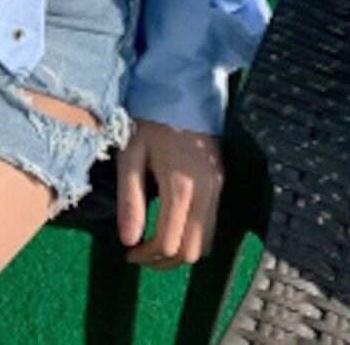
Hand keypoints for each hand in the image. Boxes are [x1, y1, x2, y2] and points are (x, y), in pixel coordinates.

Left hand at [116, 117, 222, 268]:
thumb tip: (129, 241)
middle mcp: (206, 193)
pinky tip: (172, 225)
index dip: (147, 256)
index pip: (169, 242)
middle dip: (165, 261)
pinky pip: (212, 224)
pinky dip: (193, 236)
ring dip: (181, 251)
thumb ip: (129, 199)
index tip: (128, 253)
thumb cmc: (149, 119)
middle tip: (141, 255)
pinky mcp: (221, 183)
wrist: (181, 89)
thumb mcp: (131, 154)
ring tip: (154, 245)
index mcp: (180, 187)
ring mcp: (218, 188)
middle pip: (193, 251)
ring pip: (207, 242)